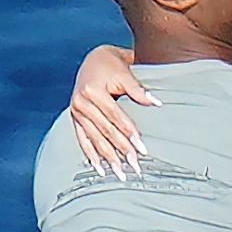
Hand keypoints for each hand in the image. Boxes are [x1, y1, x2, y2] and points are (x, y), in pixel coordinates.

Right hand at [69, 45, 159, 178]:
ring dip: (107, 158)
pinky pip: (82, 139)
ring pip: (94, 139)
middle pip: (105, 131)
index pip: (115, 116)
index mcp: (93, 91)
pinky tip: (99, 168)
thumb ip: (138, 89)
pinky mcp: (75, 118)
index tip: (142, 147)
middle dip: (121, 151)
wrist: (93, 58)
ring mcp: (76, 112)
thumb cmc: (110, 63)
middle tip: (135, 166)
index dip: (129, 132)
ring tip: (120, 173)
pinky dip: (91, 155)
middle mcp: (81, 102)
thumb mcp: (124, 72)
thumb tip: (156, 102)